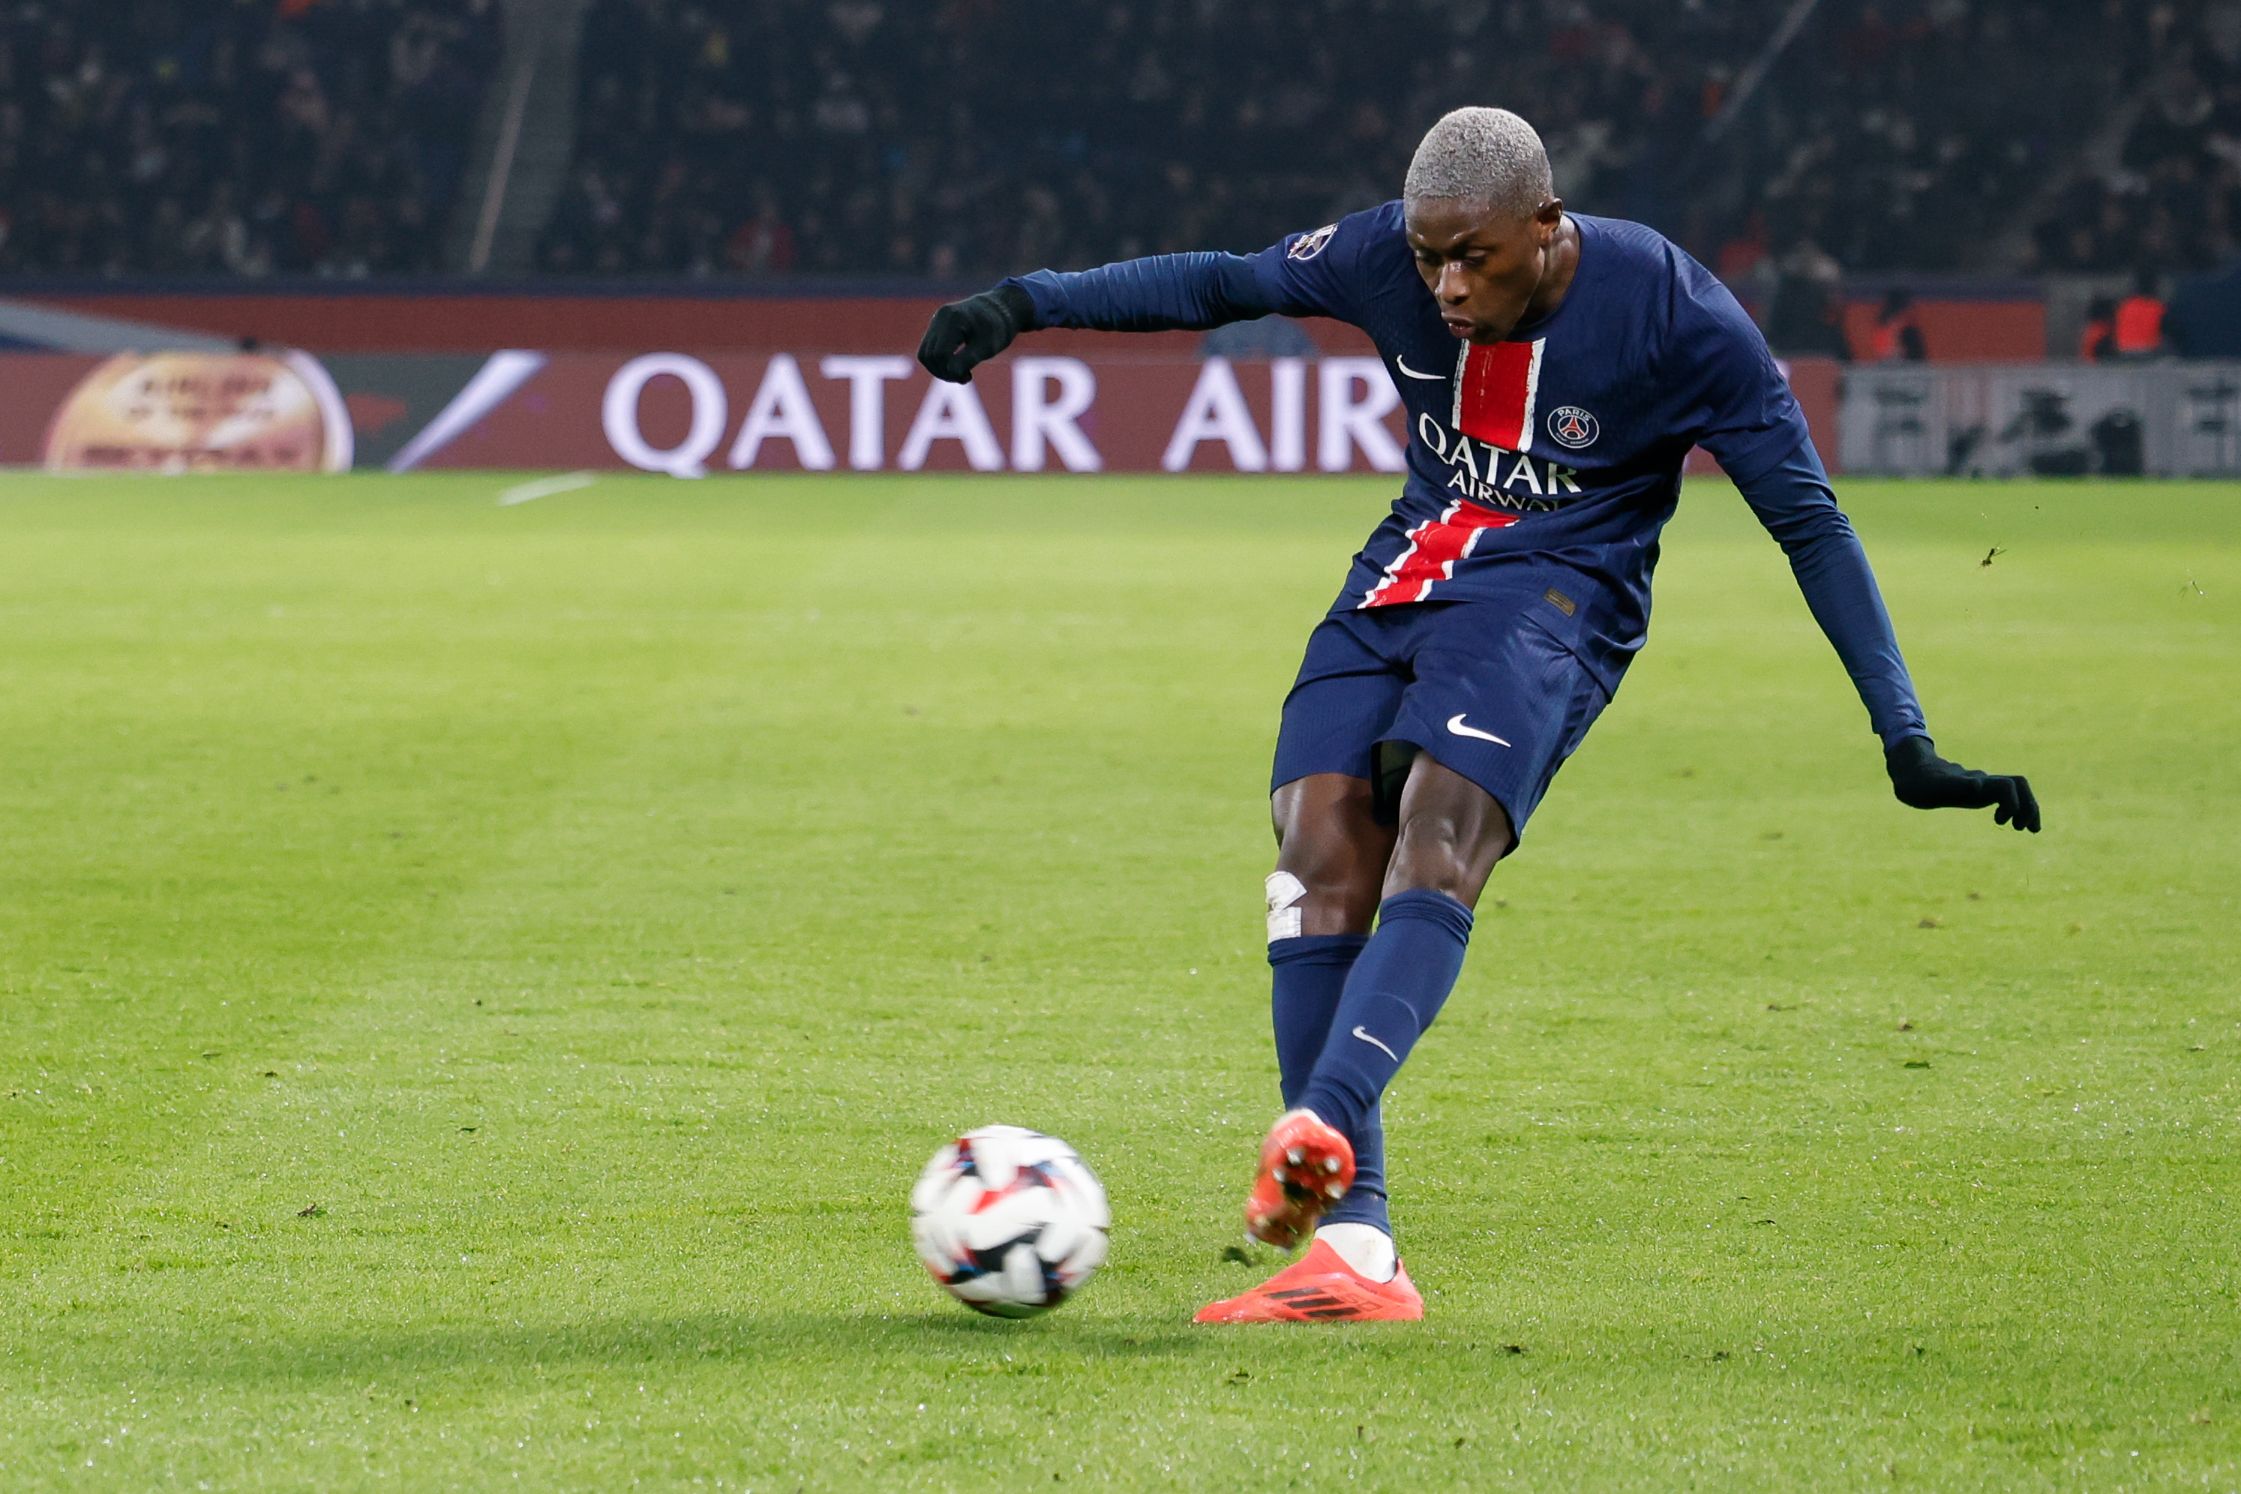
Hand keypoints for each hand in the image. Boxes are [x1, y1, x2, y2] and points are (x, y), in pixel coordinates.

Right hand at [916, 284, 1034, 382]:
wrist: (999, 310)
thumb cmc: (997, 328)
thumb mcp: (987, 347)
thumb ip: (968, 359)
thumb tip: (951, 372)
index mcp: (953, 319)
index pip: (940, 354)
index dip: (950, 371)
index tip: (968, 376)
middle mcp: (940, 318)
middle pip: (928, 356)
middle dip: (943, 372)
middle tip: (965, 377)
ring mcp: (935, 322)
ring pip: (925, 355)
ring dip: (939, 369)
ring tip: (960, 373)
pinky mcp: (935, 328)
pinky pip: (929, 350)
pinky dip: (940, 362)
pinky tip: (956, 366)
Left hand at [1885, 736, 2039, 831]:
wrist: (1910, 773)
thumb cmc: (1921, 783)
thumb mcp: (1935, 787)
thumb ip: (1956, 785)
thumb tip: (1977, 785)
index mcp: (1977, 782)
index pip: (2008, 785)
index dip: (2013, 803)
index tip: (1999, 822)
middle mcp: (1983, 782)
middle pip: (2019, 785)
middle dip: (2029, 806)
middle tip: (2024, 829)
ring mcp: (1982, 786)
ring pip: (2016, 791)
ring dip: (2027, 808)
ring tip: (2025, 828)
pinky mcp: (1978, 792)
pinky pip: (2005, 797)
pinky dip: (2016, 809)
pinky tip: (2015, 824)